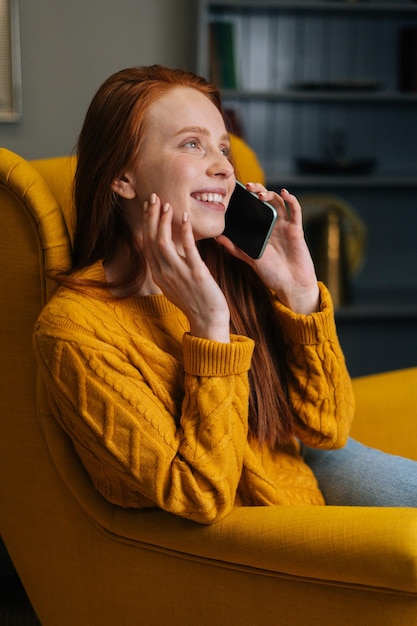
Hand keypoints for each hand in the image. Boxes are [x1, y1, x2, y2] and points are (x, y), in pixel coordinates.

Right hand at [142, 193, 230, 341]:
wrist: (207, 320)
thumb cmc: (194, 301)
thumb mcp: (174, 284)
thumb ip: (169, 267)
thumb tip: (169, 251)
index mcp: (158, 274)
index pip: (147, 244)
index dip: (147, 224)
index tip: (148, 207)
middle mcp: (164, 273)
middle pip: (151, 239)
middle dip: (151, 217)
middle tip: (153, 197)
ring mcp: (178, 273)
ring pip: (163, 242)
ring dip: (163, 221)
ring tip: (166, 205)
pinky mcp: (195, 273)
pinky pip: (187, 249)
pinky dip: (184, 232)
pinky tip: (185, 219)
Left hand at [217, 184, 319, 314]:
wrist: (290, 286)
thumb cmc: (271, 274)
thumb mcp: (249, 259)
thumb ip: (234, 248)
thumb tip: (216, 237)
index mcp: (262, 230)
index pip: (253, 208)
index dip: (247, 198)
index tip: (235, 191)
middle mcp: (273, 225)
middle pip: (266, 201)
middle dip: (257, 190)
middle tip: (247, 187)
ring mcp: (285, 226)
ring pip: (278, 203)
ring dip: (270, 194)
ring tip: (259, 194)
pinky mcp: (296, 230)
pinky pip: (295, 211)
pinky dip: (291, 200)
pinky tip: (284, 193)